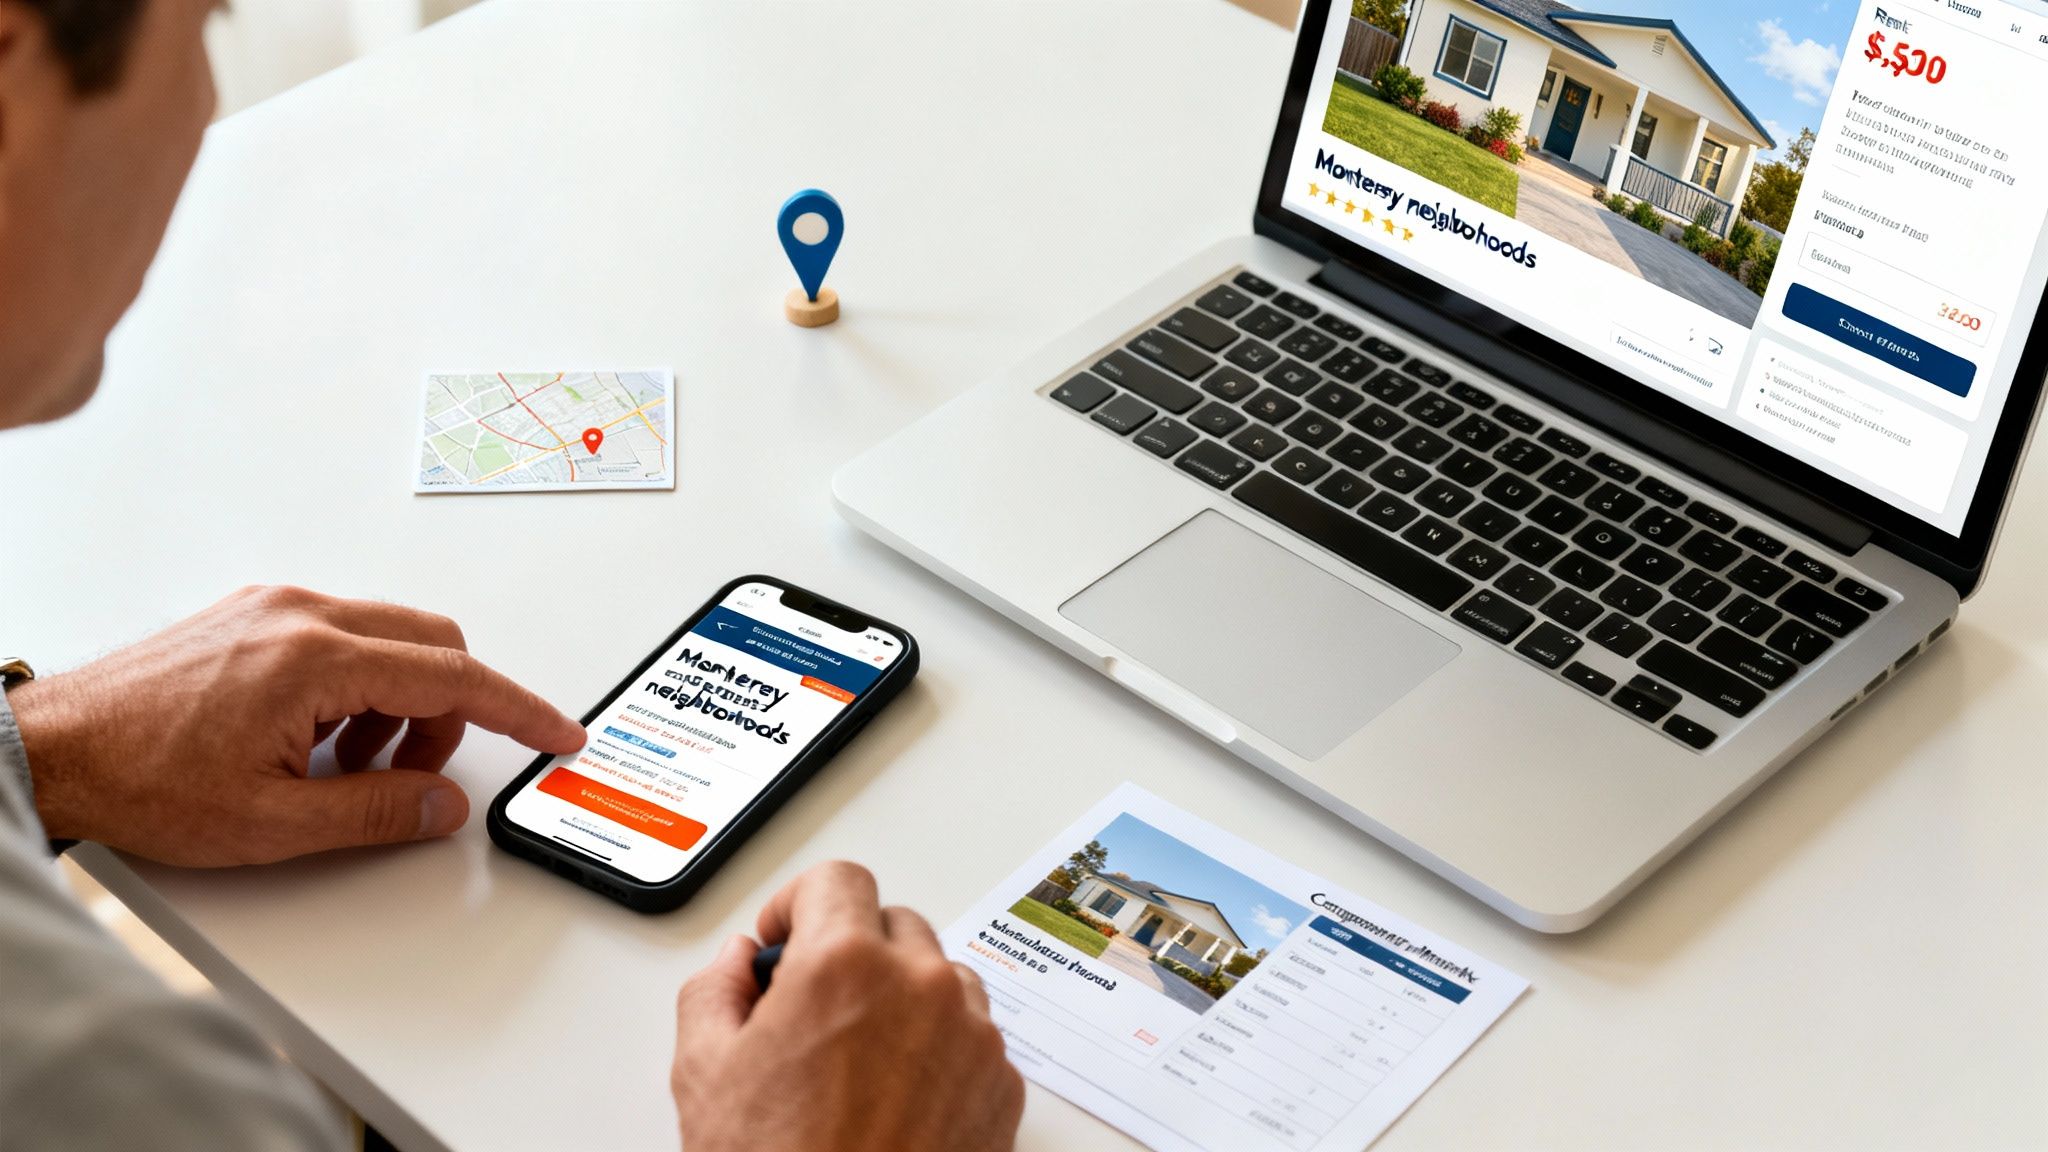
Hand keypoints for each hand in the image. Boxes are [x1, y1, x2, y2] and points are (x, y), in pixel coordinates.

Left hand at [10, 585, 584, 864]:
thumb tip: (440, 805)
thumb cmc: (138, 779)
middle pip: (432, 644)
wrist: (51, 752)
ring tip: (348, 768)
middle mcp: (300, 614)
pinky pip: (342, 637)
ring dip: (397, 703)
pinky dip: (356, 688)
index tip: (556, 731)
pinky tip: (316, 742)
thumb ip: (376, 812)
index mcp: (315, 658)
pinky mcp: (252, 616)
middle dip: (449, 713)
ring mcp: (273, 608)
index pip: (454, 676)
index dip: (518, 710)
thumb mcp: (272, 824)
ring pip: (389, 640)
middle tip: (421, 775)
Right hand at [672, 862, 1024, 1151]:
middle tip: (811, 1007)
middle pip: (891, 924)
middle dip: (850, 952)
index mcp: (846, 964)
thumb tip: (738, 962)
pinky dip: (938, 1050)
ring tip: (855, 1062)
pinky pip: (972, 1037)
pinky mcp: (1002, 1085)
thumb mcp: (703, 1072)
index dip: (799, 905)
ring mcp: (973, 1035)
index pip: (836, 880)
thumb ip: (715, 990)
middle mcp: (922, 985)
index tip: (784, 938)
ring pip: (940, 977)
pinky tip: (895, 1099)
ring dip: (901, 998)